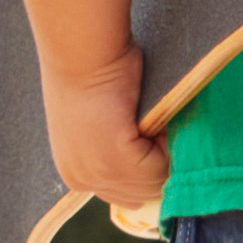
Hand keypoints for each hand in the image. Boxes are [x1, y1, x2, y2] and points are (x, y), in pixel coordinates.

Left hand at [39, 47, 168, 210]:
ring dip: (164, 153)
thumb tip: (151, 156)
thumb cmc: (90, 71)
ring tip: (157, 119)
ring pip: (155, 183)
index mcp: (75, 174)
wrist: (81, 48)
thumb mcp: (96, 123)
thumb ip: (116, 148)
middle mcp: (81, 180)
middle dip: (159, 164)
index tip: (158, 144)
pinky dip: (167, 142)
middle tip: (161, 127)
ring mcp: (97, 173)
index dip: (148, 171)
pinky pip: (161, 167)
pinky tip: (153, 115)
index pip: (126, 194)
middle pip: (142, 194)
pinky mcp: (115, 158)